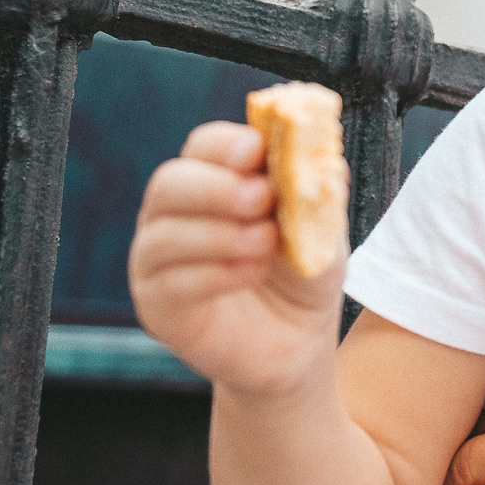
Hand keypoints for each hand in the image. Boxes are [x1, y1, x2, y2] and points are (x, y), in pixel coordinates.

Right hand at [129, 121, 343, 398]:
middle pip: (169, 183)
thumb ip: (319, 195)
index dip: (226, 145)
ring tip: (265, 243)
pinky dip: (213, 274)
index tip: (256, 151)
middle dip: (216, 187)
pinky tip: (249, 274)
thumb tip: (326, 161)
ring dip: (219, 234)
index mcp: (214, 180)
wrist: (299, 339)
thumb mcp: (323, 230)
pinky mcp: (157, 305)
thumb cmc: (304, 272)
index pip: (204, 146)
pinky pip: (170, 282)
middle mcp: (175, 214)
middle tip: (262, 197)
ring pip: (164, 234)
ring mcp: (158, 259)